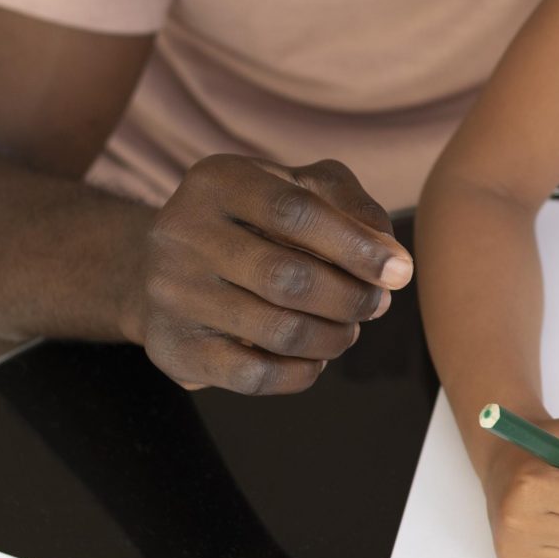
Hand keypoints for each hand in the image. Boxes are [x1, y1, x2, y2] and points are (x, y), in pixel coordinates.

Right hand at [127, 155, 411, 394]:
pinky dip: (302, 372)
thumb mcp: (296, 188)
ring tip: (348, 329)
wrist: (159, 266)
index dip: (356, 246)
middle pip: (288, 278)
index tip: (399, 271)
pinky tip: (315, 358)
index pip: (295, 213)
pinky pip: (254, 376)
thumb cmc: (252, 221)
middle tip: (376, 304)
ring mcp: (172, 294)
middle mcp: (182, 234)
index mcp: (218, 181)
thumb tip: (390, 256)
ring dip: (334, 337)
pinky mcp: (174, 348)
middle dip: (351, 298)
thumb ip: (350, 205)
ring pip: (278, 331)